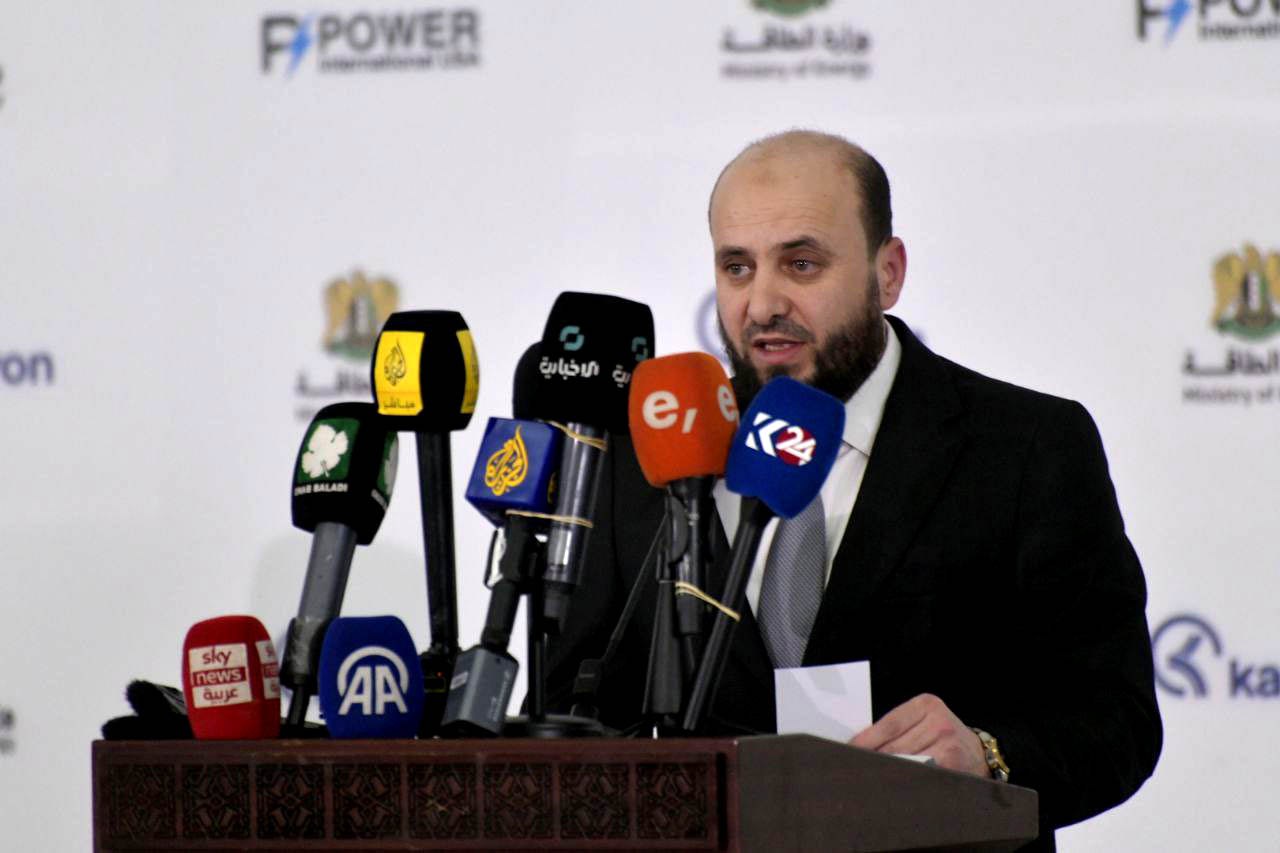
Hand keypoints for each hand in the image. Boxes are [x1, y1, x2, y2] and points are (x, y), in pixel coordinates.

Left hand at [848, 693, 987, 777]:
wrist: (979, 755)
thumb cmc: (942, 737)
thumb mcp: (922, 721)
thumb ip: (896, 729)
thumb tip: (859, 747)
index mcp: (925, 705)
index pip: (887, 726)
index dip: (864, 742)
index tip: (848, 753)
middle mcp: (938, 722)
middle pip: (894, 748)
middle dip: (872, 761)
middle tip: (852, 772)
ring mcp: (948, 745)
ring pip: (905, 764)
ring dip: (885, 775)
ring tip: (868, 782)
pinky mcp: (953, 767)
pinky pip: (921, 777)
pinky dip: (905, 783)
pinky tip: (894, 789)